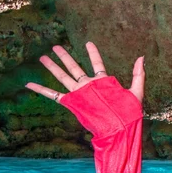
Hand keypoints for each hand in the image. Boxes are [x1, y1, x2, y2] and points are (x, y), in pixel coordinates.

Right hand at [25, 42, 144, 103]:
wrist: (119, 129)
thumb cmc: (129, 114)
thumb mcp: (136, 92)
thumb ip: (138, 74)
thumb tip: (141, 56)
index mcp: (103, 82)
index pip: (97, 64)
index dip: (93, 53)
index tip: (88, 42)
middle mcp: (89, 86)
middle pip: (75, 67)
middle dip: (66, 57)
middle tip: (56, 46)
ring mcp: (80, 94)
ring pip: (63, 77)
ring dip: (53, 67)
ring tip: (43, 57)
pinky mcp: (72, 103)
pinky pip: (54, 95)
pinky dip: (42, 90)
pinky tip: (30, 84)